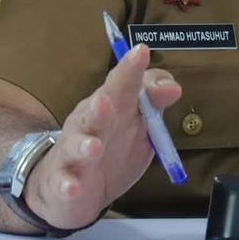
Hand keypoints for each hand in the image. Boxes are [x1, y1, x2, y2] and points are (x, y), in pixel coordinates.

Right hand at [22, 44, 180, 229]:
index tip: (142, 52)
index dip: (130, 69)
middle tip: (106, 98)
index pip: (121, 83)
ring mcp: (74, 152)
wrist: (71, 187)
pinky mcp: (64, 181)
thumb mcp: (136, 120)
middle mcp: (89, 124)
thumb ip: (153, 100)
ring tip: (94, 147)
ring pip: (77, 146)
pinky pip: (65, 184)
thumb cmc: (108, 143)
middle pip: (96, 111)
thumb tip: (174, 88)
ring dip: (85, 145)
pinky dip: (69, 185)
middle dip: (101, 105)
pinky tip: (73, 187)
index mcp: (110, 105)